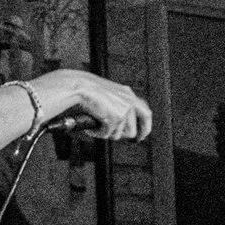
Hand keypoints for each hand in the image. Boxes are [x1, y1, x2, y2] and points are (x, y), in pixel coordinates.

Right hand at [24, 69, 152, 142]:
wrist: (79, 86)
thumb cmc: (87, 89)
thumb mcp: (107, 94)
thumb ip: (116, 105)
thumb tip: (118, 125)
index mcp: (127, 93)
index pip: (145, 113)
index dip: (145, 127)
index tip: (141, 135)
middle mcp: (129, 101)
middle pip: (134, 129)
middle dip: (125, 137)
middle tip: (117, 138)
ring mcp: (123, 110)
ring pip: (119, 135)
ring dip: (106, 134)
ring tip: (95, 126)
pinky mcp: (115, 118)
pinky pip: (106, 135)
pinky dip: (97, 133)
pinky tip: (90, 126)